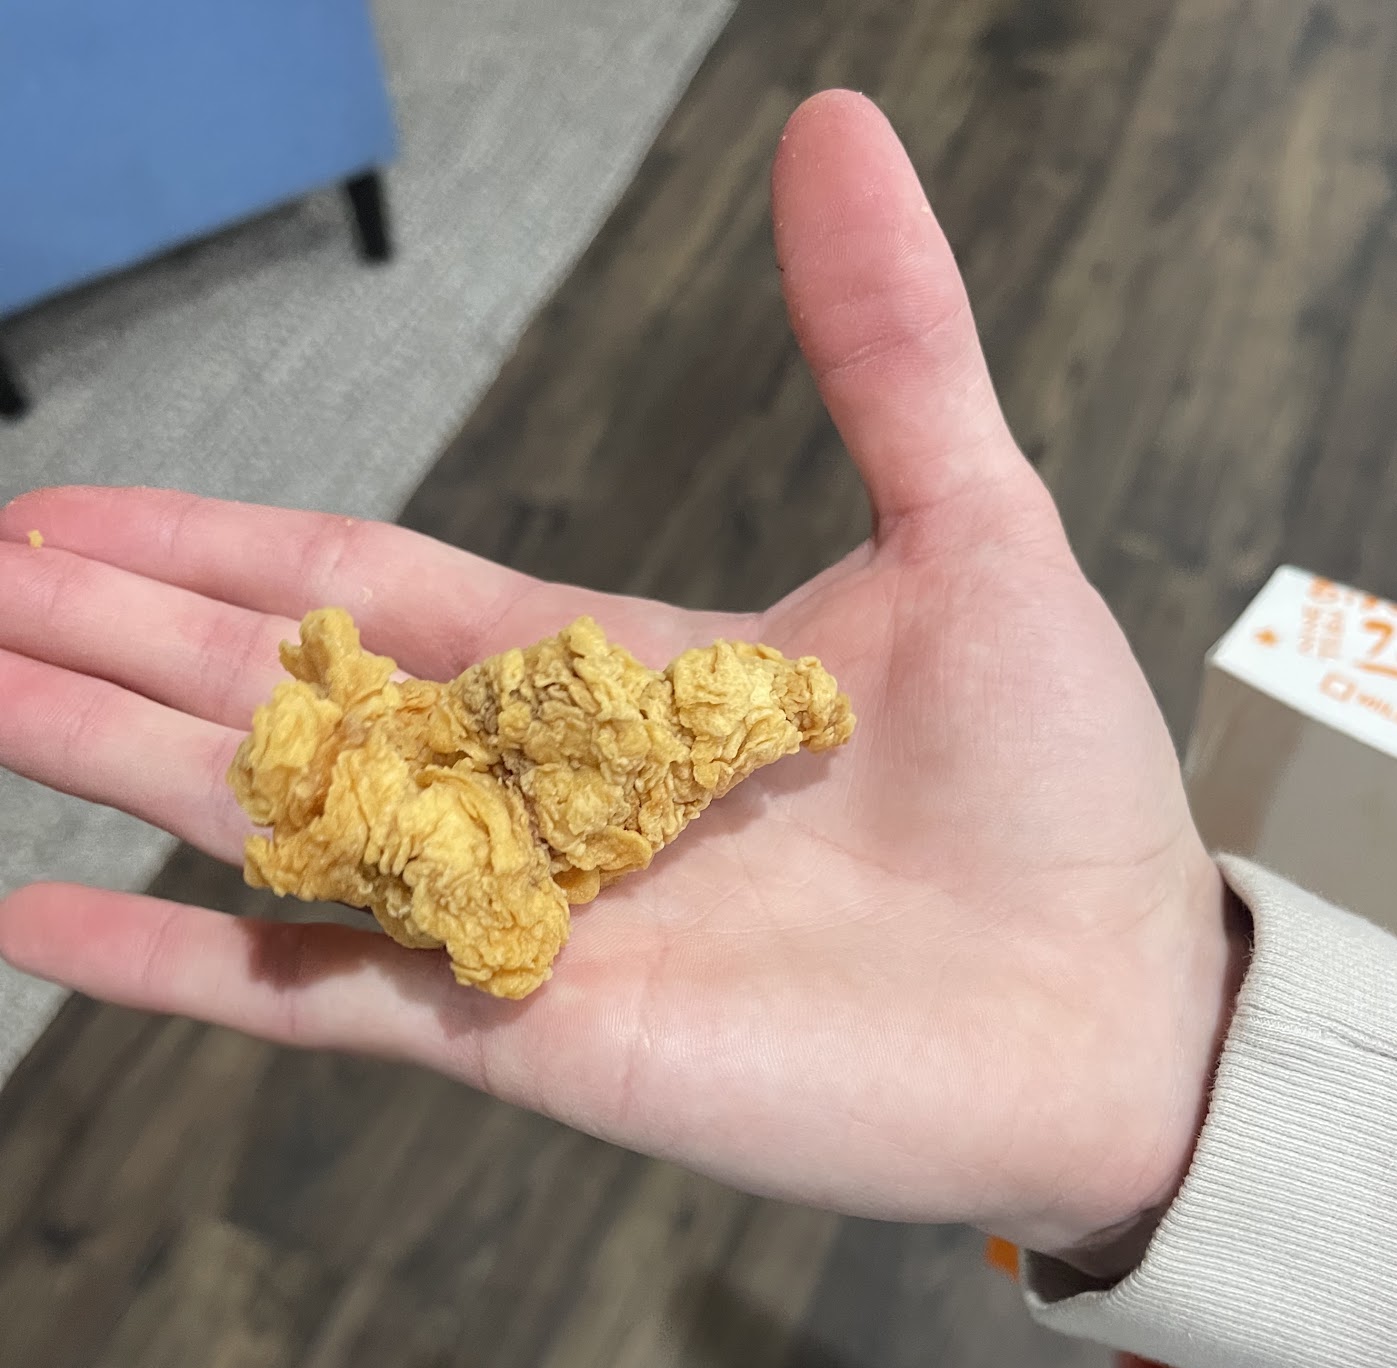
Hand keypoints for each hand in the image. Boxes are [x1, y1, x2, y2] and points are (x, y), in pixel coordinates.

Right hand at [0, 91, 1241, 1248]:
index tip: (68, 512)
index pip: (360, 593)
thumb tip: (832, 127)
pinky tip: (39, 919)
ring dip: (102, 756)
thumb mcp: (969, 534)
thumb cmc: (1061, 791)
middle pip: (275, 698)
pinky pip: (316, 995)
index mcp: (613, 675)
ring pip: (264, 824)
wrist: (1114, 1012)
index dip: (211, 550)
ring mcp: (524, 919)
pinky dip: (178, 966)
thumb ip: (883, 348)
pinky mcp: (531, 1036)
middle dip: (108, 638)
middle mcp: (543, 797)